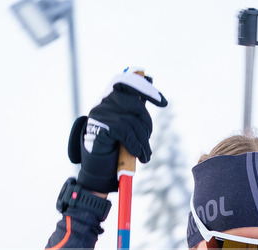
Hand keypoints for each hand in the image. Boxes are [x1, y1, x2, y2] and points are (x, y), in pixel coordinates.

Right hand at [67, 69, 167, 192]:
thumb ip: (134, 109)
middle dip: (147, 124)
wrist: (94, 159)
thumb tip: (155, 99)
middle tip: (148, 139)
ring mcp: (102, 112)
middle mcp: (104, 99)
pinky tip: (138, 154)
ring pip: (133, 123)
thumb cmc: (113, 140)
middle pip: (136, 105)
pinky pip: (126, 134)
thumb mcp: (124, 122)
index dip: (147, 90)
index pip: (129, 82)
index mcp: (110, 94)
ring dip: (143, 142)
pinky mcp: (101, 125)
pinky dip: (135, 146)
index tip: (163, 103)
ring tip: (145, 155)